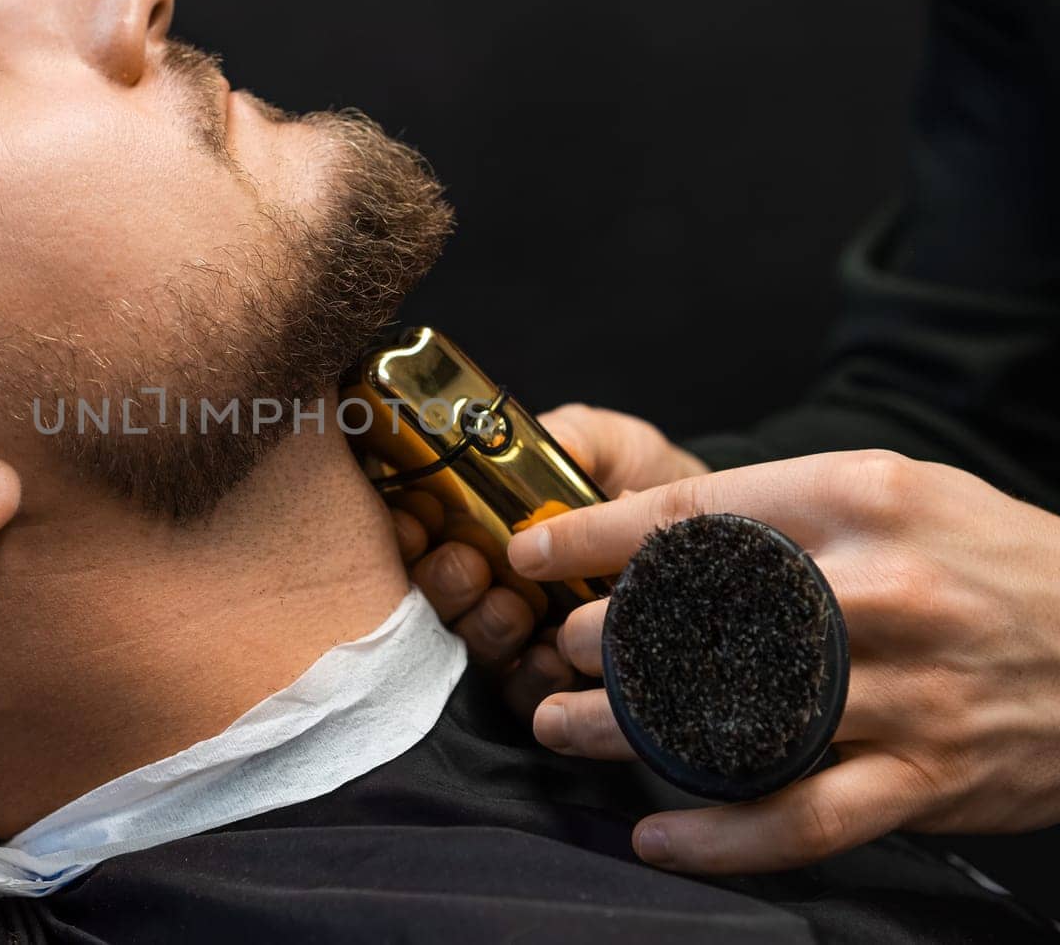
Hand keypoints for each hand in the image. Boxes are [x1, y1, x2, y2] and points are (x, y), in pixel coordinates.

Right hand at [394, 404, 706, 714]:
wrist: (728, 541)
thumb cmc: (658, 486)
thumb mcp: (613, 444)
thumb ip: (568, 437)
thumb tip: (513, 449)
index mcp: (488, 521)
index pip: (417, 530)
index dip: (404, 529)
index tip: (418, 520)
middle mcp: (493, 580)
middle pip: (429, 596)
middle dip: (442, 582)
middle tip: (472, 566)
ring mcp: (521, 636)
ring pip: (470, 649)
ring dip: (483, 629)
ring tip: (518, 608)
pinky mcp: (558, 682)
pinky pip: (522, 695)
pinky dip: (529, 678)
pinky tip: (551, 656)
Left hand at [509, 450, 1059, 873]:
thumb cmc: (995, 560)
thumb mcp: (897, 494)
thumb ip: (785, 511)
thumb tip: (658, 538)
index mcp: (860, 499)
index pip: (694, 514)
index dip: (591, 537)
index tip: (530, 551)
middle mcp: (879, 588)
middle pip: (696, 619)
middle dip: (600, 640)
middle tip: (554, 652)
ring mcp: (907, 689)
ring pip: (733, 719)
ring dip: (627, 732)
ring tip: (564, 730)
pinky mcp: (931, 775)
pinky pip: (807, 818)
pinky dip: (723, 839)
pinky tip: (659, 837)